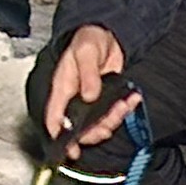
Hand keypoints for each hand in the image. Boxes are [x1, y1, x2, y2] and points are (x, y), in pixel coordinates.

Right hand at [40, 24, 135, 149]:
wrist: (107, 34)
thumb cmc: (89, 39)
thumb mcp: (86, 51)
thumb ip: (87, 74)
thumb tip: (89, 96)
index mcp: (63, 88)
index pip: (54, 118)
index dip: (58, 137)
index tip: (70, 150)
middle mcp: (74, 99)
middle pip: (79, 129)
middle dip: (97, 130)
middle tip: (110, 121)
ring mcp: (89, 102)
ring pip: (98, 125)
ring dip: (113, 120)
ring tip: (124, 104)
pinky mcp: (104, 101)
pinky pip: (112, 115)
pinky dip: (124, 111)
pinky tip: (131, 100)